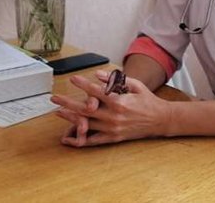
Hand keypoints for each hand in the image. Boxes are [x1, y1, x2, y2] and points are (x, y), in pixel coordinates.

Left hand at [50, 69, 171, 146]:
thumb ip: (116, 80)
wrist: (160, 120)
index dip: (83, 85)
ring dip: (70, 119)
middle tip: (55, 98)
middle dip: (68, 103)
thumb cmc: (147, 100)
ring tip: (58, 112)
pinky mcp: (113, 138)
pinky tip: (69, 137)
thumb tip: (98, 74)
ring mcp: (112, 129)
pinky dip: (80, 139)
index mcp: (119, 101)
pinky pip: (93, 140)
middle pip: (86, 109)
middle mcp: (114, 116)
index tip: (72, 79)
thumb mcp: (135, 85)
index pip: (96, 92)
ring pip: (86, 124)